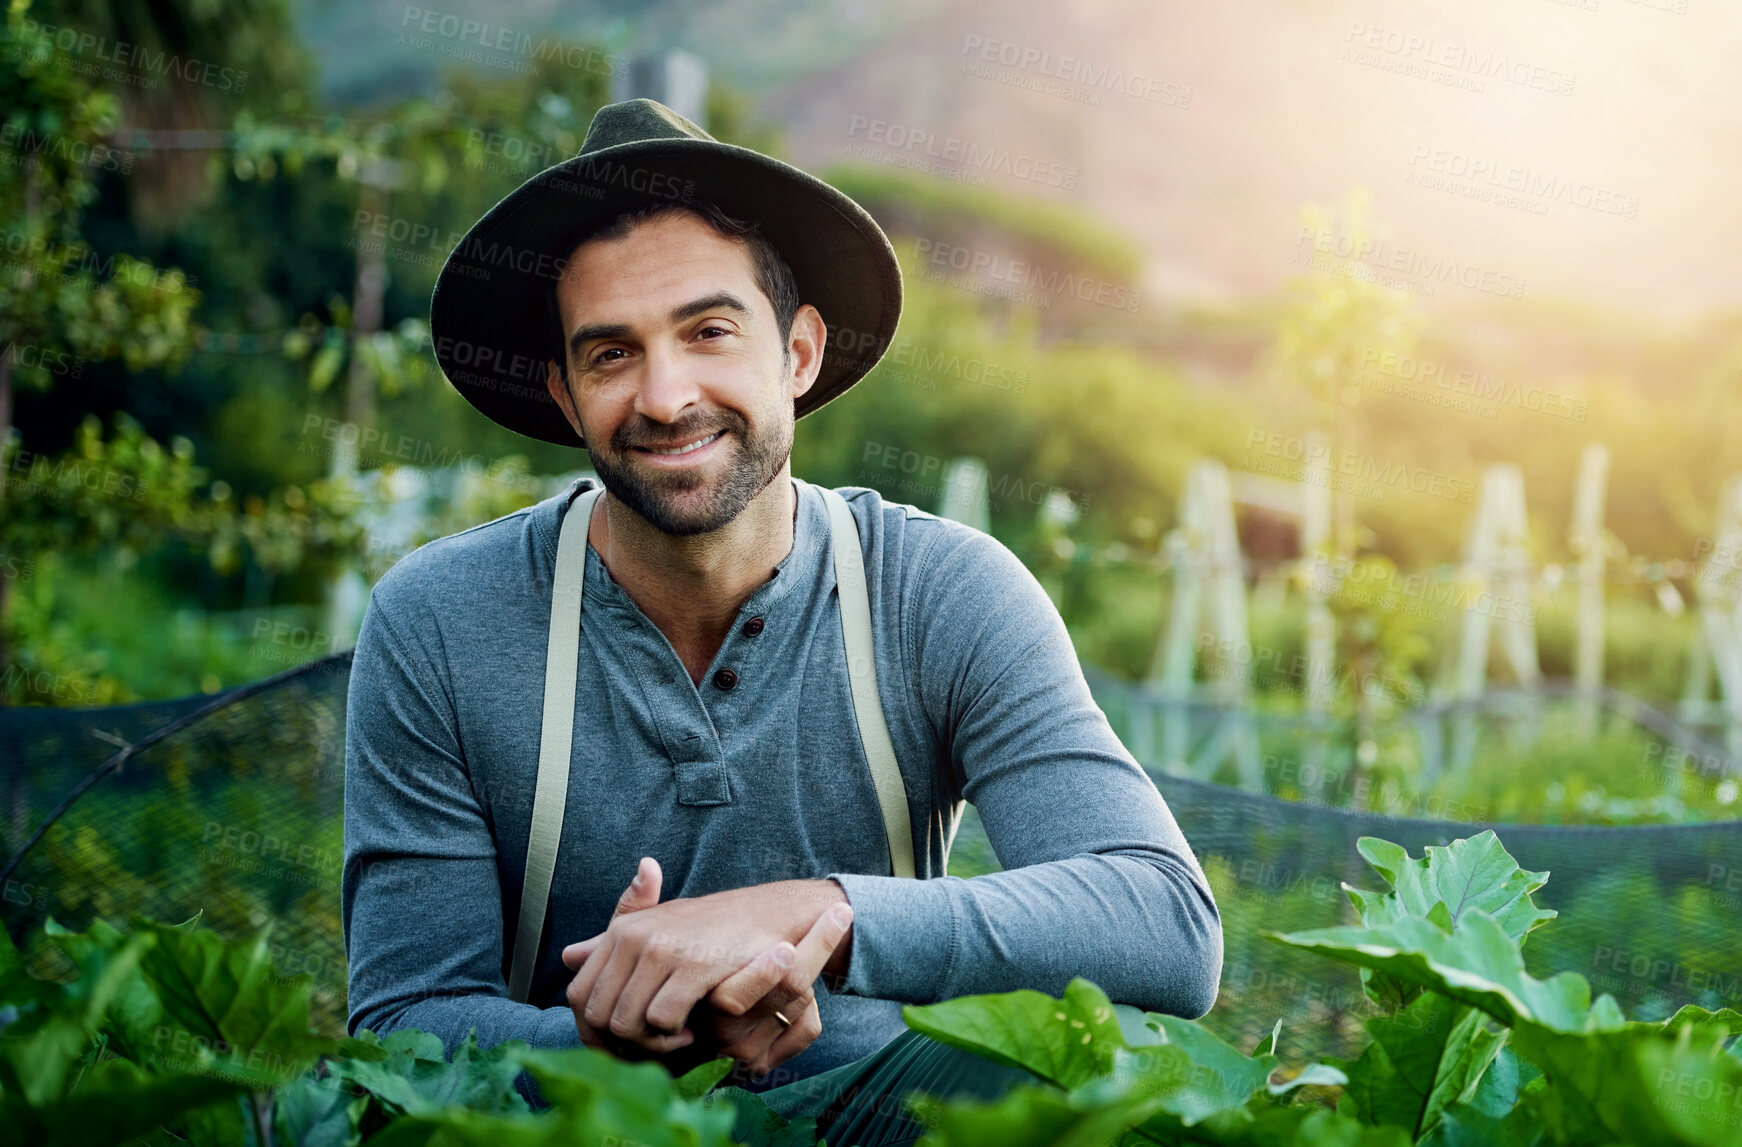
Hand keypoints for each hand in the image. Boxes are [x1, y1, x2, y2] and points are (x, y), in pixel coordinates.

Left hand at [561, 858, 852, 1076]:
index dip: (593, 1030)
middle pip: (598, 1014)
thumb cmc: (711, 928)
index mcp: (621, 930)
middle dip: (621, 1043)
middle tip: (653, 1044)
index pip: (580, 994)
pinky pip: (662, 1019)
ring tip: (677, 1037)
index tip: (620, 1044)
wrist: (768, 913)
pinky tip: (693, 1030)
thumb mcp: (658, 928)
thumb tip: (568, 956)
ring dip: (649, 1043)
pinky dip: (674, 1036)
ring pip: (626, 1021)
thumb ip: (613, 945)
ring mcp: (661, 949)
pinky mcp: (691, 965)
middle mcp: (634, 936)